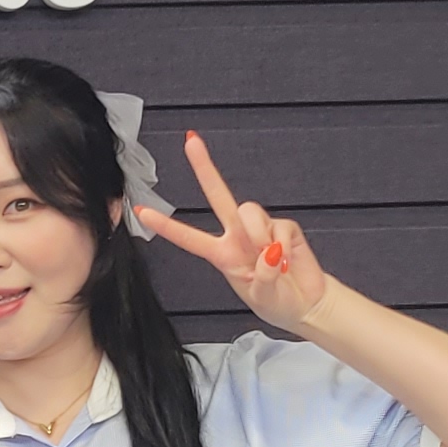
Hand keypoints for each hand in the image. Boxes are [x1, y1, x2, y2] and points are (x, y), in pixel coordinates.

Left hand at [149, 129, 338, 333]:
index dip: (166, 226)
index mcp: (222, 255)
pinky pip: (280, 227)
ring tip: (273, 261)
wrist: (306, 306)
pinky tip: (288, 261)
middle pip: (218, 196)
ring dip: (258, 235)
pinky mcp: (285, 229)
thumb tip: (270, 251)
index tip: (141, 211)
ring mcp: (261, 230)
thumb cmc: (277, 303)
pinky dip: (284, 246)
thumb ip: (262, 276)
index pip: (189, 238)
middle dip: (205, 168)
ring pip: (249, 211)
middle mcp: (237, 237)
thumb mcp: (261, 297)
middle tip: (190, 141)